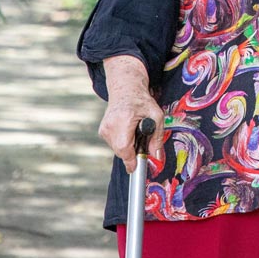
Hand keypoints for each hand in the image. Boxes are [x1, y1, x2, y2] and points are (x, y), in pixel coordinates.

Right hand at [98, 58, 164, 172]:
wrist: (125, 88)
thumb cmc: (142, 101)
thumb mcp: (156, 116)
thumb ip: (156, 137)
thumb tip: (156, 156)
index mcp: (124, 119)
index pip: (123, 147)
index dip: (130, 160)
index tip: (134, 168)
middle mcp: (110, 124)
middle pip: (120, 150)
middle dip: (132, 152)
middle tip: (142, 142)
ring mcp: (104, 128)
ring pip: (116, 148)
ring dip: (127, 146)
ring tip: (134, 132)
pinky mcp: (102, 130)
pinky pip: (113, 144)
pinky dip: (122, 142)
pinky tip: (127, 131)